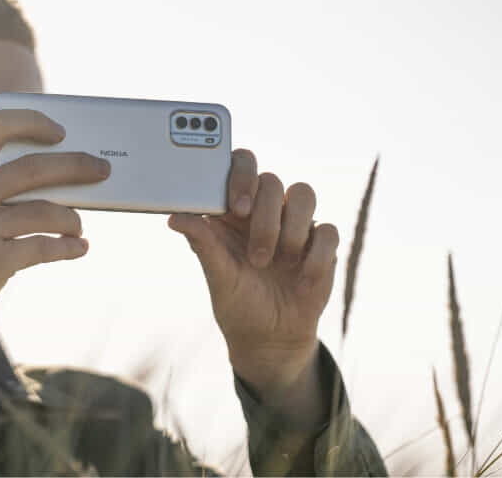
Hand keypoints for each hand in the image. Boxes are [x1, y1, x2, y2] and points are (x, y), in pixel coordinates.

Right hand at [0, 109, 110, 353]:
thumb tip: (63, 175)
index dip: (31, 122)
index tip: (61, 131)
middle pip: (31, 168)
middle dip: (76, 165)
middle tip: (103, 169)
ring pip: (42, 211)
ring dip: (72, 218)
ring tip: (78, 226)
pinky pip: (42, 248)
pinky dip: (67, 248)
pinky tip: (78, 249)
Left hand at [168, 148, 337, 388]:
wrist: (269, 336)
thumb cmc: (237, 300)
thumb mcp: (217, 275)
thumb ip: (202, 242)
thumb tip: (174, 217)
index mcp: (234, 209)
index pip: (241, 165)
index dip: (242, 177)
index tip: (237, 208)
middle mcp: (265, 209)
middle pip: (272, 180)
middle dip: (265, 218)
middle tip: (257, 257)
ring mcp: (295, 223)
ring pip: (303, 193)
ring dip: (290, 230)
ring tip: (278, 263)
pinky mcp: (321, 244)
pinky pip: (328, 230)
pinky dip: (315, 256)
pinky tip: (301, 280)